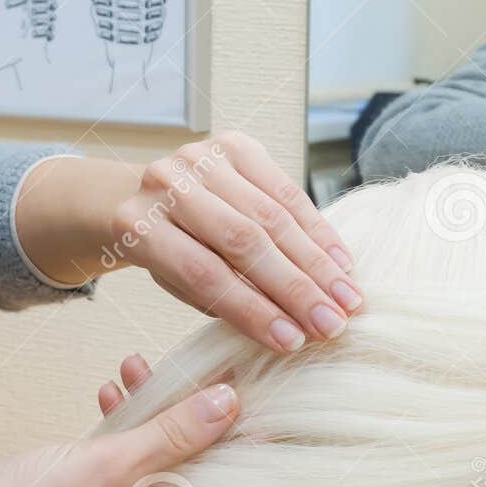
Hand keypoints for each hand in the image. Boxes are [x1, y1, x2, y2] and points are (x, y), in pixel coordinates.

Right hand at [0, 378, 249, 486]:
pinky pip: (140, 475)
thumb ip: (175, 433)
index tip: (254, 393)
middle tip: (202, 369)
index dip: (249, 443)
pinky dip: (132, 438)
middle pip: (209, 479)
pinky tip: (115, 392)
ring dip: (157, 419)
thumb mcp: (111, 465)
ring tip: (140, 368)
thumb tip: (230, 403)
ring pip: (171, 469)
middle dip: (196, 419)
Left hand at [111, 131, 364, 353]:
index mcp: (138, 225)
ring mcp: (202, 157)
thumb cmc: (171, 251)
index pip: (203, 274)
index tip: (292, 341)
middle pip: (243, 242)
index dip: (253, 310)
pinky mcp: (236, 144)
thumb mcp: (180, 283)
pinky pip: (288, 191)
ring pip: (272, 216)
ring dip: (317, 263)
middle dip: (295, 288)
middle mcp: (166, 183)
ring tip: (347, 301)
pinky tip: (341, 263)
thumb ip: (224, 300)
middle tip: (331, 325)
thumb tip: (290, 330)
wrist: (154, 196)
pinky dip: (319, 231)